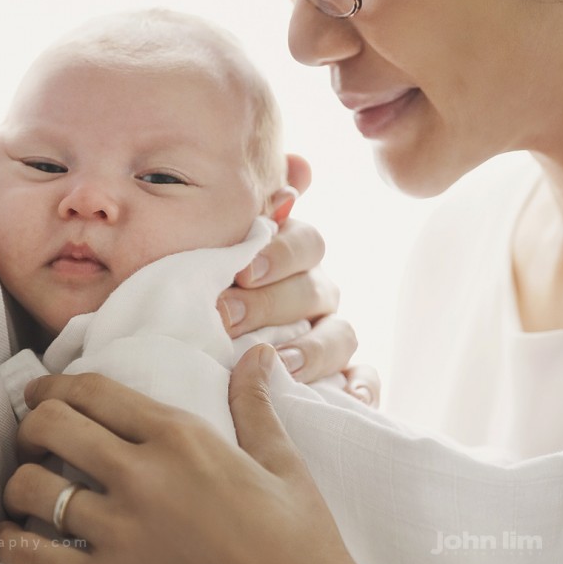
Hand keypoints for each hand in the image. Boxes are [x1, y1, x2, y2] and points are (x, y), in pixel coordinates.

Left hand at [0, 349, 366, 563]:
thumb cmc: (293, 534)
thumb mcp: (279, 460)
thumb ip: (254, 403)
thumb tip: (259, 354)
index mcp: (179, 436)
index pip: (93, 390)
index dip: (55, 383)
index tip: (42, 388)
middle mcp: (142, 476)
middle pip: (53, 426)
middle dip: (31, 423)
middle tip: (32, 432)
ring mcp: (122, 532)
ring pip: (36, 490)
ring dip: (21, 482)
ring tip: (27, 483)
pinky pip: (38, 560)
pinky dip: (15, 545)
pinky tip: (16, 536)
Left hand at [218, 154, 357, 383]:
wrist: (199, 341)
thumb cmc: (209, 285)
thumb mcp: (220, 244)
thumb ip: (254, 207)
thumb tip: (298, 164)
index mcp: (291, 254)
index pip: (306, 241)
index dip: (279, 252)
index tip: (241, 270)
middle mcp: (316, 291)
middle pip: (315, 290)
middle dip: (271, 304)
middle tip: (226, 318)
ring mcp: (330, 334)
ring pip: (342, 336)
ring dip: (313, 350)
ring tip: (279, 364)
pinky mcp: (340, 379)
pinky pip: (363, 382)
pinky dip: (360, 389)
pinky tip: (346, 399)